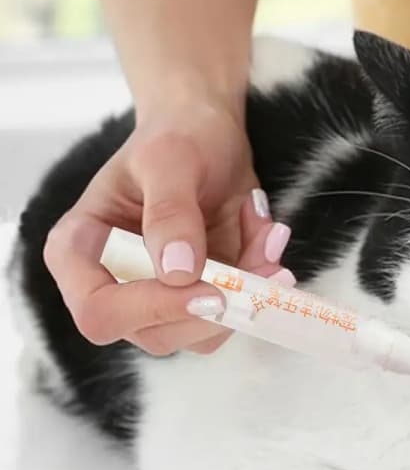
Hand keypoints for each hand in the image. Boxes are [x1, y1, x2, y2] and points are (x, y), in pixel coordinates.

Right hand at [44, 99, 293, 355]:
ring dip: (249, 294)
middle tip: (266, 261)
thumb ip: (169, 213)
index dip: (153, 309)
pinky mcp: (198, 299)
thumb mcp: (169, 160)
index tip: (211, 289)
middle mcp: (113, 285)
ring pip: (202, 335)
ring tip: (268, 236)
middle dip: (218, 305)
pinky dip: (261, 284)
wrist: (209, 135)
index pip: (100, 311)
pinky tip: (268, 239)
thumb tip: (178, 273)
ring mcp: (157, 298)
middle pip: (156, 334)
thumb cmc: (176, 138)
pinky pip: (233, 315)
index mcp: (81, 251)